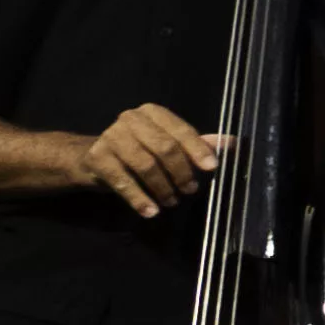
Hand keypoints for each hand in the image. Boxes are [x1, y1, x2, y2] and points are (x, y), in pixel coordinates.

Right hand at [77, 101, 226, 218]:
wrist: (93, 158)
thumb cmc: (140, 150)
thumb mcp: (169, 143)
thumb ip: (198, 143)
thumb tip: (232, 143)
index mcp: (153, 113)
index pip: (181, 130)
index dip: (198, 149)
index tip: (213, 168)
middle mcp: (131, 119)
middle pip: (165, 148)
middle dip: (182, 172)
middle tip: (191, 191)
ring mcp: (110, 137)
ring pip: (146, 165)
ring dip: (163, 188)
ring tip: (172, 202)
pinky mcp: (97, 158)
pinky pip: (122, 181)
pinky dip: (139, 199)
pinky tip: (151, 212)